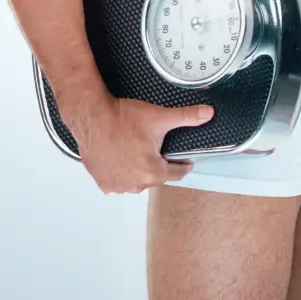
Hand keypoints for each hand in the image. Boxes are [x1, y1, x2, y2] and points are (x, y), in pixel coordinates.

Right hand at [63, 93, 214, 193]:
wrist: (92, 117)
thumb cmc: (122, 119)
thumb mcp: (159, 117)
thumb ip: (186, 117)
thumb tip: (208, 113)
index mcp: (152, 172)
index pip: (177, 174)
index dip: (181, 164)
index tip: (182, 158)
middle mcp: (135, 184)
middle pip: (156, 177)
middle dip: (157, 164)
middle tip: (152, 146)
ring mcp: (118, 186)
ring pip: (137, 180)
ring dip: (138, 169)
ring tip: (134, 149)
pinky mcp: (103, 183)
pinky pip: (119, 181)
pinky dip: (121, 172)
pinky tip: (119, 156)